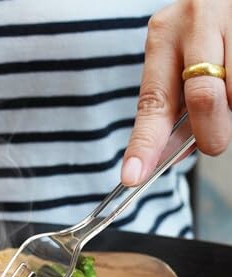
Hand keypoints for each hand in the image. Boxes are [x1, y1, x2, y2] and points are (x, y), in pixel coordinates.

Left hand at [122, 0, 230, 185]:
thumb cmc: (201, 33)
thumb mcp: (175, 62)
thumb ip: (171, 108)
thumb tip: (169, 157)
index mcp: (163, 36)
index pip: (153, 103)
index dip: (144, 144)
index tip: (133, 176)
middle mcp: (195, 22)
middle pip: (204, 99)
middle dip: (209, 134)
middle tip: (212, 144)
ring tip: (228, 94)